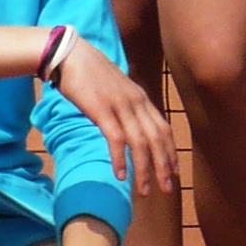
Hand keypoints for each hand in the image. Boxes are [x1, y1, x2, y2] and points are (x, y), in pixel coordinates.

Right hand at [53, 40, 178, 192]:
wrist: (71, 54)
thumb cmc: (91, 74)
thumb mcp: (117, 90)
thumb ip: (126, 107)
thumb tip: (129, 127)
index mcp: (141, 98)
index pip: (164, 129)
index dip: (170, 151)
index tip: (174, 172)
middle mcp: (136, 102)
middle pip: (157, 139)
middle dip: (163, 166)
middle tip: (167, 189)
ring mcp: (120, 106)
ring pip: (140, 143)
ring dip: (143, 169)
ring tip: (143, 190)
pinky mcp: (102, 110)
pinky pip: (116, 139)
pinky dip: (120, 159)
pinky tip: (119, 176)